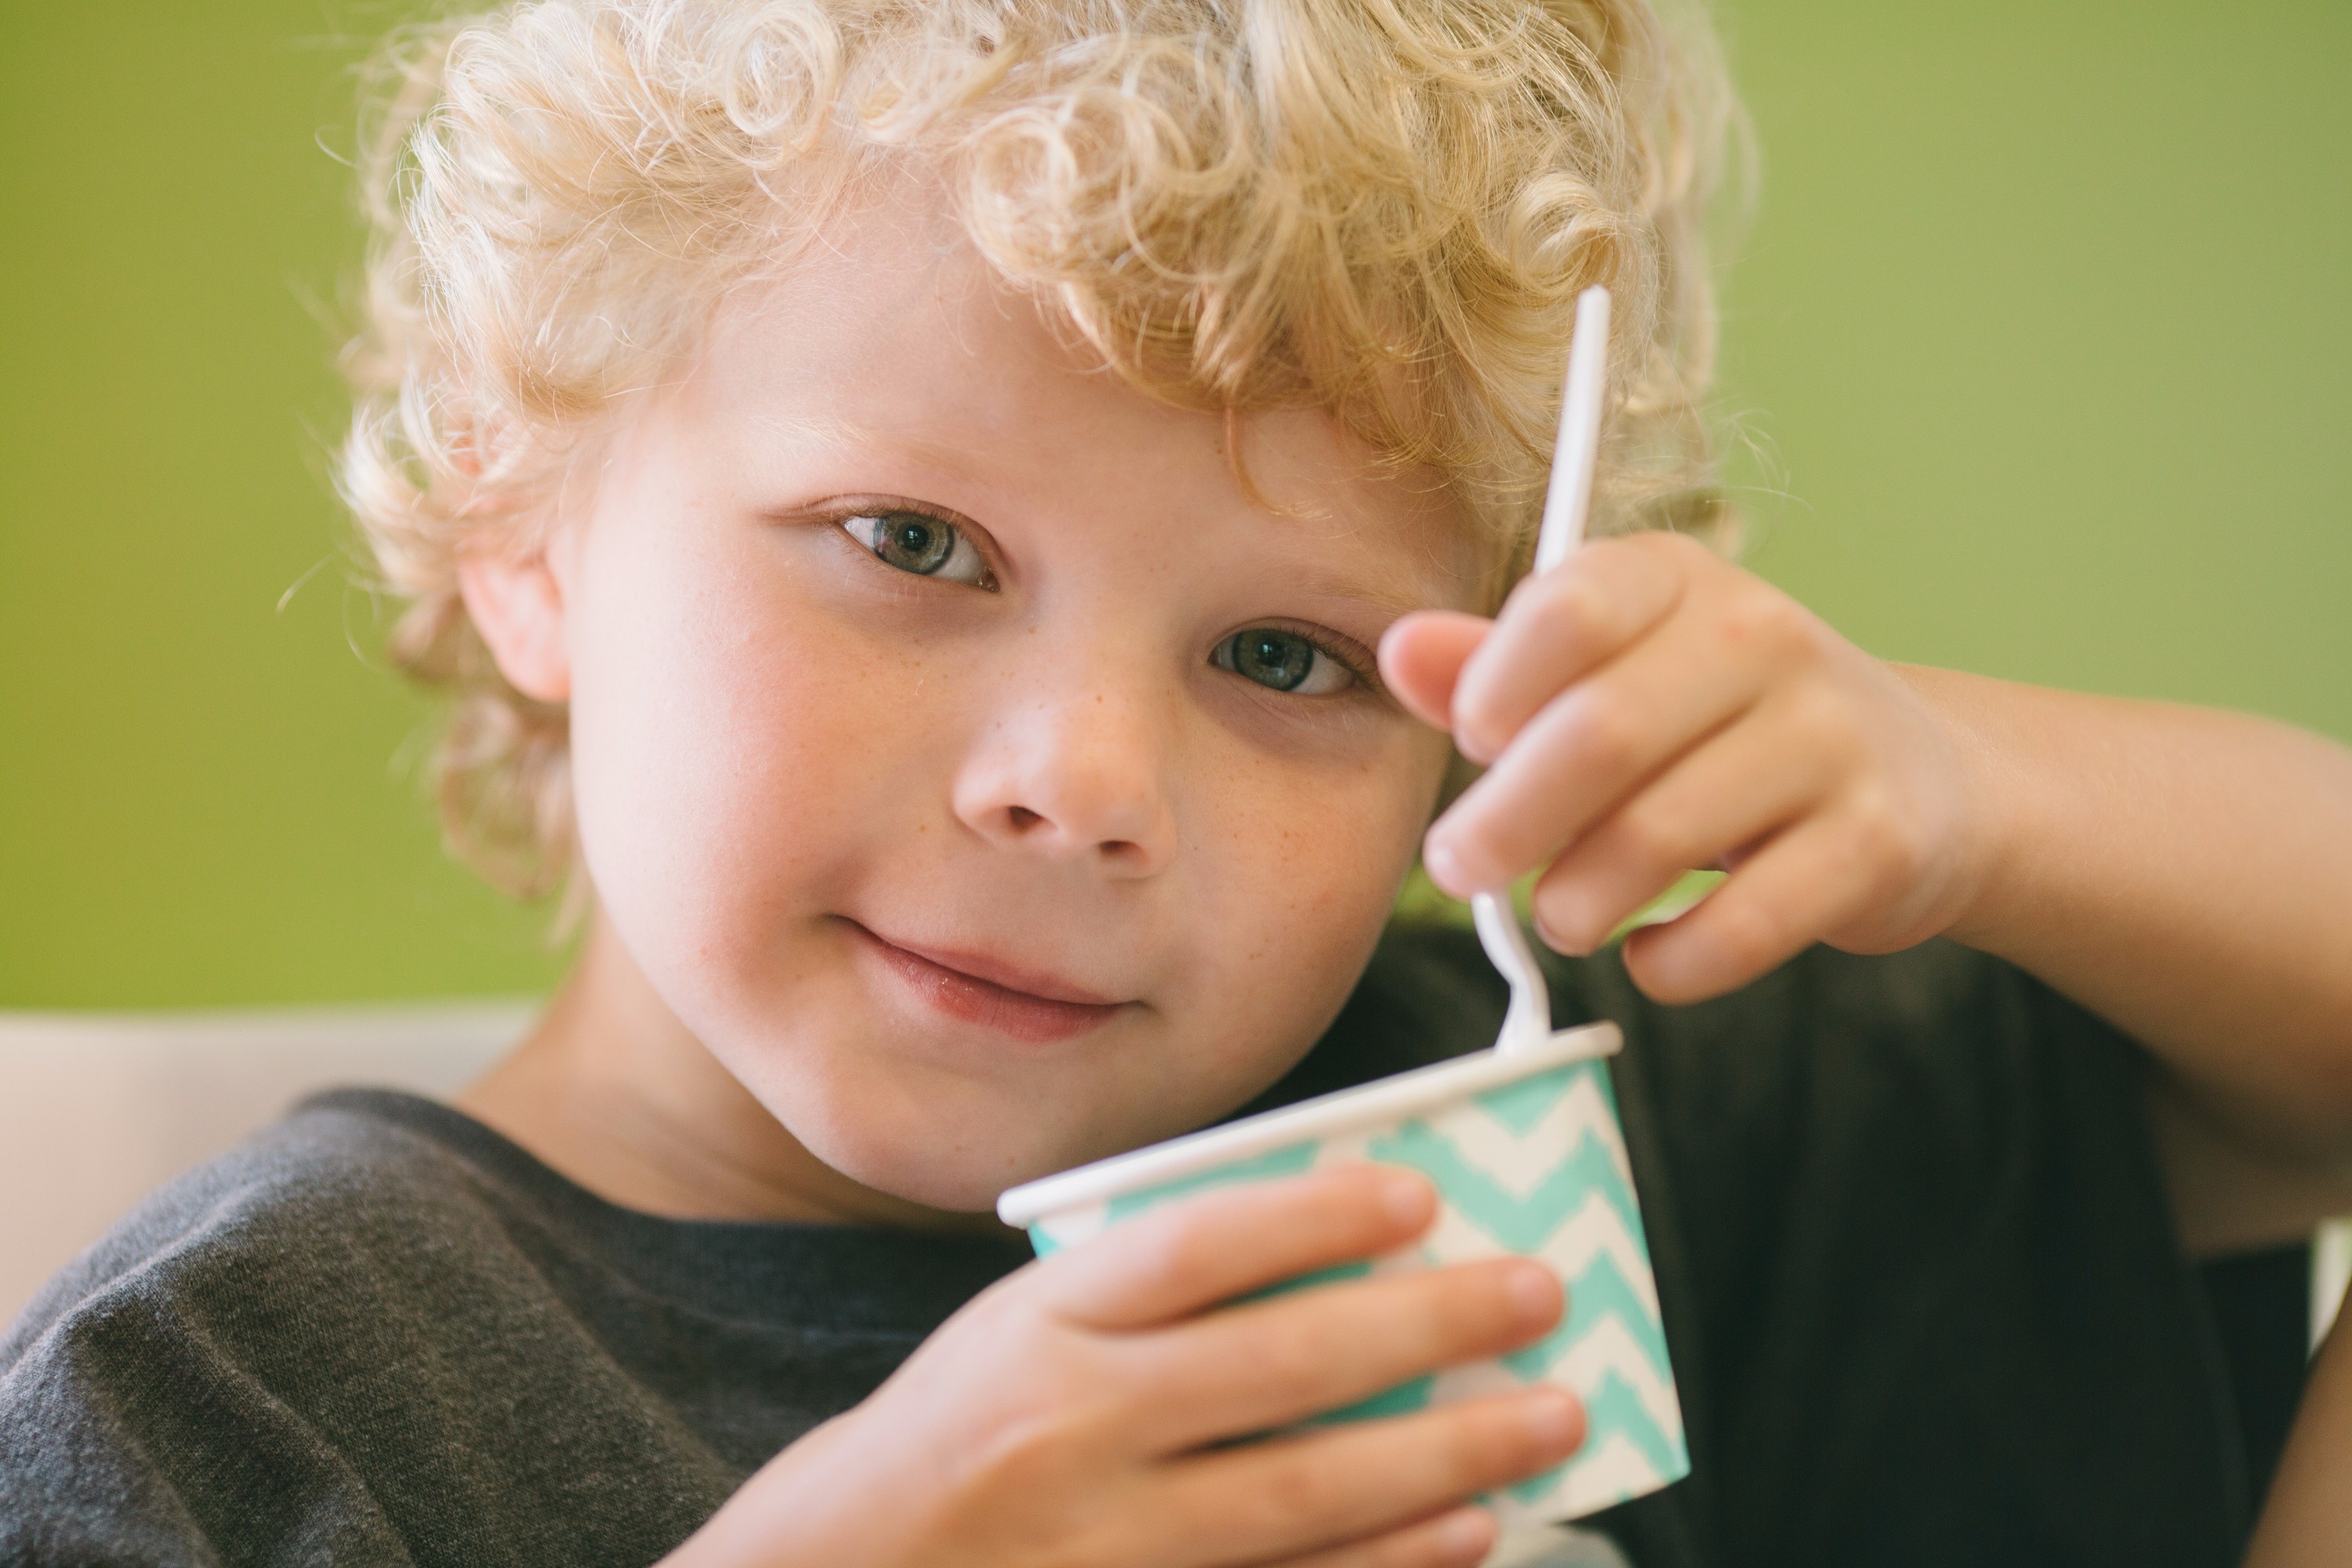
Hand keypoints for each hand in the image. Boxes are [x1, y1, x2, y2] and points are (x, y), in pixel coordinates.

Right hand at [670, 1167, 1581, 1567]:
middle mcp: (1070, 1427)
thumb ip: (1140, 1295)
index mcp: (1035, 1325)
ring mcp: (1105, 1543)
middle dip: (1429, 1325)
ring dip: (1445, 1454)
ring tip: (1549, 1414)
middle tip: (1538, 1291)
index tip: (1419, 1193)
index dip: (1312, 1214)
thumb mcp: (1014, 1329)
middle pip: (1277, 1366)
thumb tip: (1328, 1251)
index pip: (1190, 1247)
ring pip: (1303, 1493)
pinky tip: (1471, 1535)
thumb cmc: (950, 1436)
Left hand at [1381, 532, 1983, 1002]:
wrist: (1920, 778)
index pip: (1570, 607)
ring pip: (1658, 836)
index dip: (1497, 686)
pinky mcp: (1876, 842)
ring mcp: (1831, 738)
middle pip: (1600, 734)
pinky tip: (1650, 953)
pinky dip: (1672, 961)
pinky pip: (1741, 925)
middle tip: (1462, 869)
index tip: (1474, 744)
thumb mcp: (1609, 674)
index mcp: (1679, 581)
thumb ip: (1497, 667)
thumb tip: (1398, 651)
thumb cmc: (1717, 726)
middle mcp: (1765, 638)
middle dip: (1505, 822)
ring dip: (1575, 901)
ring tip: (1559, 916)